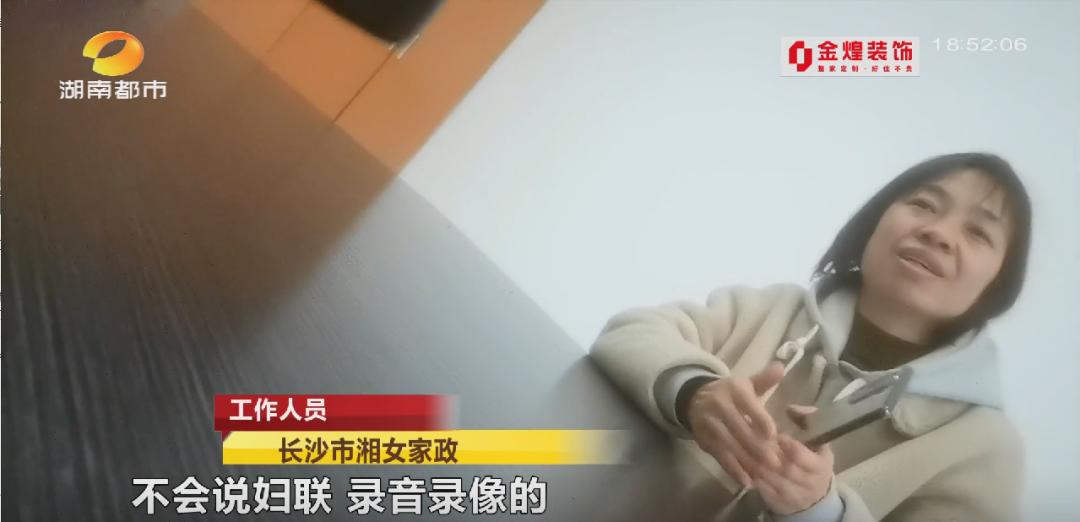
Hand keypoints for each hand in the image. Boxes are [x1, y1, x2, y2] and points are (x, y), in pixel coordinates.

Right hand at [686, 362, 784, 487]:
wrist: (695, 399)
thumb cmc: (729, 394)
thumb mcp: (745, 384)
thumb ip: (764, 379)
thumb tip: (782, 368)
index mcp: (733, 390)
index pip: (748, 405)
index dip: (760, 420)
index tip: (773, 435)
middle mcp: (718, 406)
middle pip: (740, 429)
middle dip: (758, 448)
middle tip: (776, 462)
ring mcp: (709, 425)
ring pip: (730, 446)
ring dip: (748, 462)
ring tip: (765, 475)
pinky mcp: (704, 440)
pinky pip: (720, 457)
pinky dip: (734, 470)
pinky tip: (747, 481)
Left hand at [754, 404, 834, 514]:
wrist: (814, 494)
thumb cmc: (812, 457)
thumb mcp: (816, 440)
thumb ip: (807, 420)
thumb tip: (791, 408)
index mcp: (821, 465)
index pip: (802, 457)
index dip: (788, 445)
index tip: (776, 434)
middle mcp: (809, 484)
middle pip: (786, 470)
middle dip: (768, 455)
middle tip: (752, 439)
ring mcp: (793, 496)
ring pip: (772, 480)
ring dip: (757, 465)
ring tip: (743, 448)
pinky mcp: (779, 503)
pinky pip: (763, 491)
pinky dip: (752, 477)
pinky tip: (742, 464)